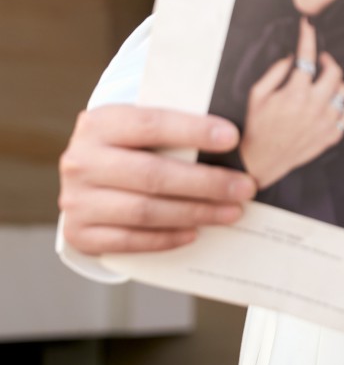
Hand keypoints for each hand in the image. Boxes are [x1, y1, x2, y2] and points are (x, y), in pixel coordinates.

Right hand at [59, 105, 248, 254]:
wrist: (84, 180)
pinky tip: (196, 232)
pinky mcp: (79, 234)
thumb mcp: (138, 130)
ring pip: (145, 211)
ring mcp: (77, 201)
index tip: (233, 138)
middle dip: (206, 182)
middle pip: (153, 174)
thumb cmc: (129, 149)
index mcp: (99, 124)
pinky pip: (130, 240)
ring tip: (232, 212)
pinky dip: (167, 238)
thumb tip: (232, 141)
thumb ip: (174, 131)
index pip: (151, 124)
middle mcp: (82, 161)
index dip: (193, 131)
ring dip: (195, 213)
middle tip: (245, 187)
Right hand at [238, 17, 343, 189]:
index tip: (309, 26)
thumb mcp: (257, 95)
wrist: (262, 161)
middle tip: (320, 63)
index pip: (307, 58)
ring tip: (325, 87)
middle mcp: (314, 107)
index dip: (308, 38)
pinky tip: (332, 107)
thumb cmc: (257, 126)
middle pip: (336, 74)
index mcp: (294, 94)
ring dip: (336, 86)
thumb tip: (292, 56)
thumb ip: (275, 72)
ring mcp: (325, 123)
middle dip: (328, 62)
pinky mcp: (331, 136)